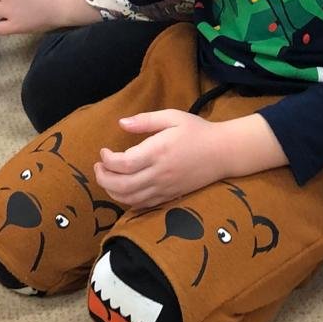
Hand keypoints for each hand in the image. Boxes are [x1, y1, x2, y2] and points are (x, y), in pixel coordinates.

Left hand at [95, 111, 226, 208]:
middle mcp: (159, 173)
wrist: (223, 152)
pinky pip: (142, 204)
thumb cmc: (197, 131)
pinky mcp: (169, 196)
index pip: (124, 164)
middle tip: (98, 166)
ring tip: (107, 177)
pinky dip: (127, 200)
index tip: (104, 152)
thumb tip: (121, 123)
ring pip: (129, 198)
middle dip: (103, 178)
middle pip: (122, 185)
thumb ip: (145, 120)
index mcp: (158, 152)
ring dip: (112, 191)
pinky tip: (123, 189)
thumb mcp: (172, 117)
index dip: (107, 161)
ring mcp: (164, 188)